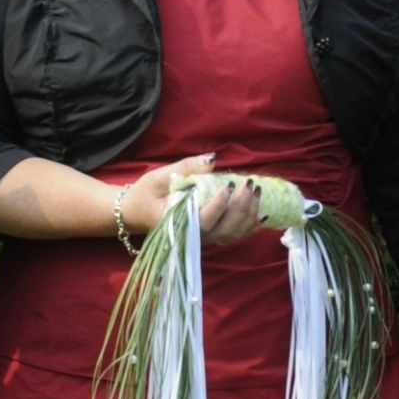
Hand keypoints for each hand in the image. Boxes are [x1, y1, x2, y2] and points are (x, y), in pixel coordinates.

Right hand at [115, 153, 262, 247]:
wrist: (136, 213)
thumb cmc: (145, 194)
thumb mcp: (159, 177)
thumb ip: (186, 168)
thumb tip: (212, 159)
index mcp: (177, 223)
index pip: (204, 219)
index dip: (220, 204)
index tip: (229, 184)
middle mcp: (193, 236)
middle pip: (224, 229)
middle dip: (242, 207)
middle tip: (250, 184)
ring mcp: (203, 239)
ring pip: (233, 234)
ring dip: (249, 214)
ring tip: (256, 191)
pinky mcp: (210, 237)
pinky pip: (234, 235)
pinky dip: (250, 225)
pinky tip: (261, 212)